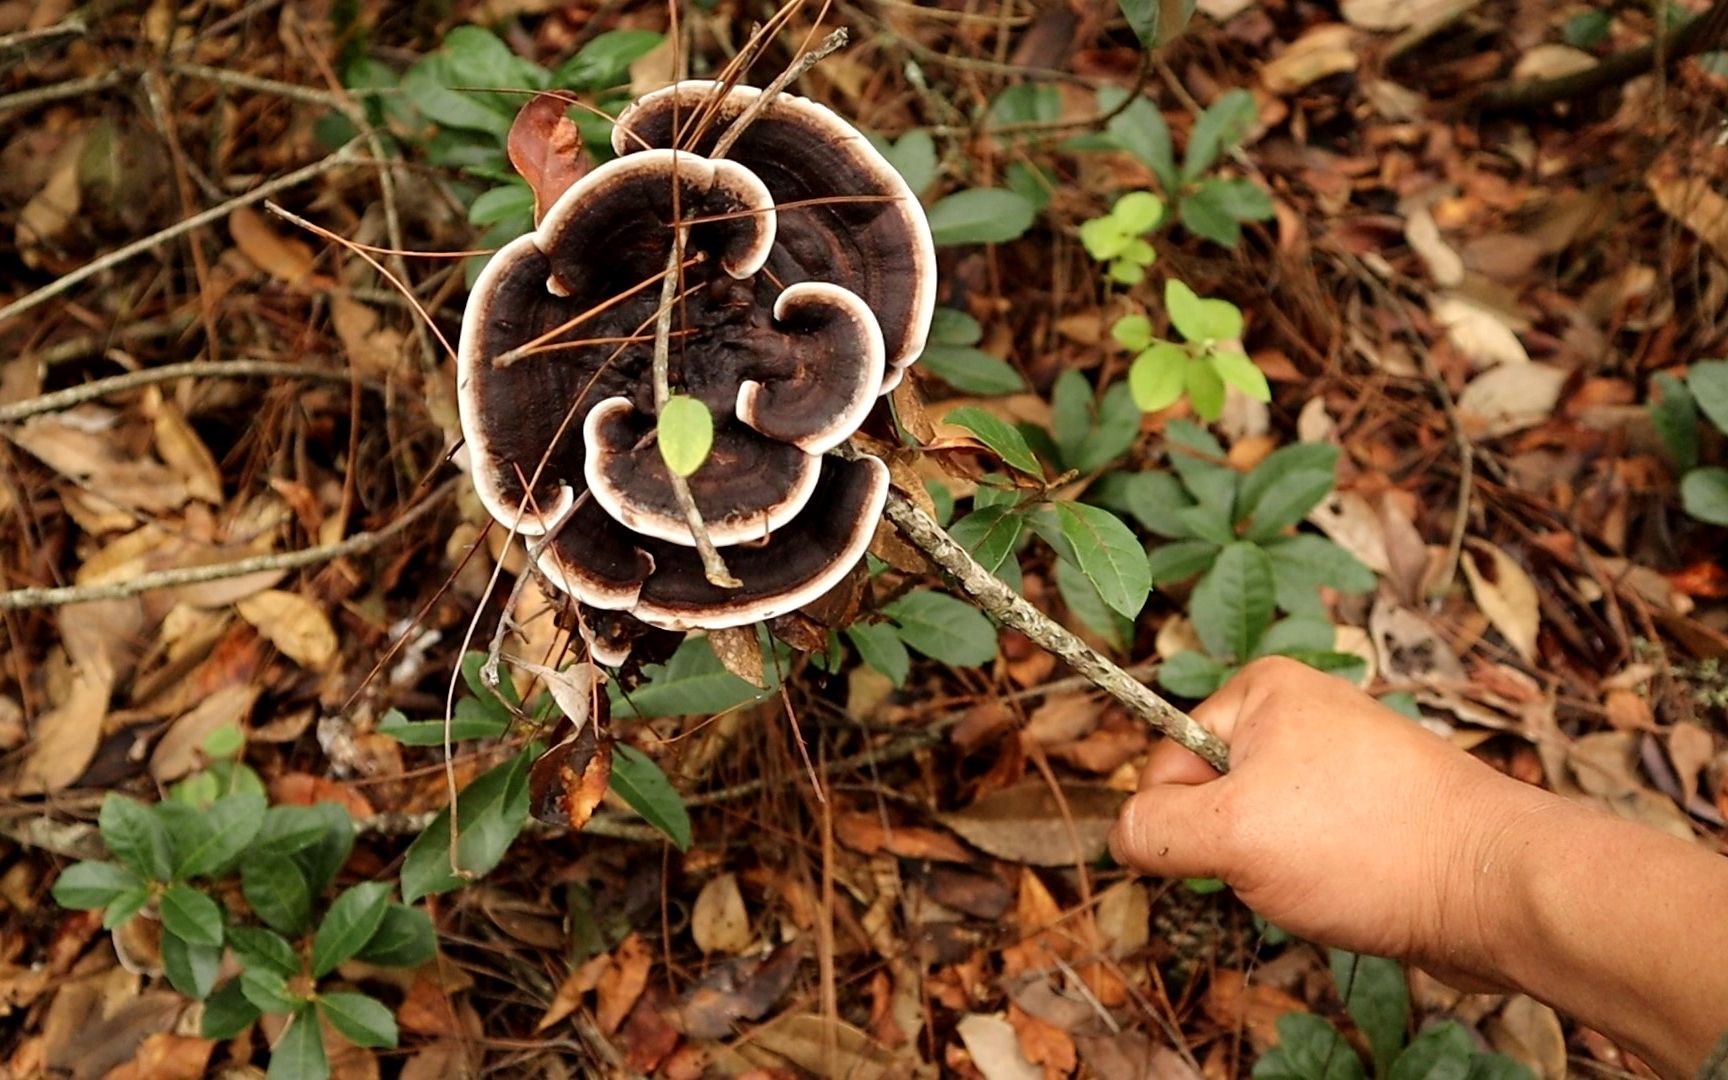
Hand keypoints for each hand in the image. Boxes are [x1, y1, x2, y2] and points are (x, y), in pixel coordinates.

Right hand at [1109, 657, 1553, 983]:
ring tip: (1329, 879)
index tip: (1230, 848)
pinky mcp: (1372, 808)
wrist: (1499, 887)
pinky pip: (1305, 847)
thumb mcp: (1232, 836)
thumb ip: (1154, 830)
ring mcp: (1341, 761)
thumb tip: (1123, 836)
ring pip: (1258, 831)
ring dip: (1273, 872)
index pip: (1165, 760)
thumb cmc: (1369, 846)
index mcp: (1262, 689)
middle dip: (1232, 850)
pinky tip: (1355, 889)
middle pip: (1211, 796)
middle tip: (1286, 864)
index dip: (1182, 820)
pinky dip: (1315, 880)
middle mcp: (1301, 712)